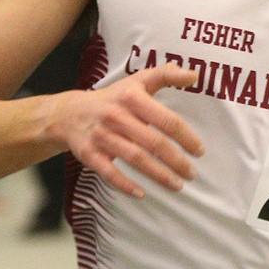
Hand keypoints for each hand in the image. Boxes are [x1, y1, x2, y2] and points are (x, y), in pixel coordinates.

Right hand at [50, 62, 205, 198]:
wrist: (69, 113)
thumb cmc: (114, 98)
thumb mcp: (138, 81)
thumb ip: (166, 75)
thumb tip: (195, 75)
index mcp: (131, 97)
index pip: (166, 119)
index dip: (186, 137)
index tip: (199, 151)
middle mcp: (116, 116)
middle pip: (153, 142)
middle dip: (176, 161)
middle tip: (192, 174)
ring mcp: (102, 136)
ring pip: (135, 158)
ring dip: (158, 175)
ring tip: (177, 185)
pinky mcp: (89, 154)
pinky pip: (109, 172)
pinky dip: (125, 185)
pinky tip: (142, 194)